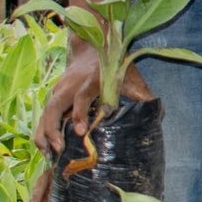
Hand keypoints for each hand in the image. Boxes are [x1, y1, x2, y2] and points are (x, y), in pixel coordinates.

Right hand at [34, 49, 154, 156]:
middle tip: (59, 148)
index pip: (81, 98)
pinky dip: (42, 131)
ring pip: (45, 112)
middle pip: (54, 106)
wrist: (92, 47)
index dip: (79, 114)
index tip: (82, 131)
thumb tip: (158, 112)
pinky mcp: (54, 95)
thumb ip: (142, 94)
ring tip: (47, 154)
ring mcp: (59, 90)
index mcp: (91, 81)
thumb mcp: (130, 77)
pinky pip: (44, 114)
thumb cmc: (114, 66)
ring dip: (43, 133)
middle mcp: (71, 86)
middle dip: (53, 129)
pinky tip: (45, 149)